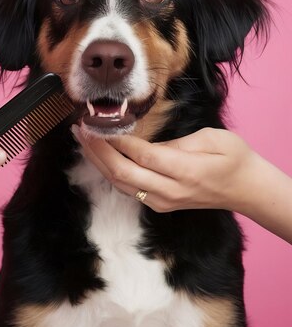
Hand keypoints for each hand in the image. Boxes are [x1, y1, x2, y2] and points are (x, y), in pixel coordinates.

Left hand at [72, 126, 291, 243]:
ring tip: (82, 139)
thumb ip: (177, 143)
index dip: (117, 139)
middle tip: (80, 128)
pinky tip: (98, 156)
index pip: (142, 155)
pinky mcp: (159, 205)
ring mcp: (162, 202)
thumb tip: (145, 144)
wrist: (245, 189)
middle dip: (98, 150)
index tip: (99, 122)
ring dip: (98, 161)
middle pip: (123, 172)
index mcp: (186, 170)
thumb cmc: (233, 158)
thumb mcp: (213, 138)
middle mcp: (170, 191)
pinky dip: (109, 171)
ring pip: (120, 184)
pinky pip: (127, 189)